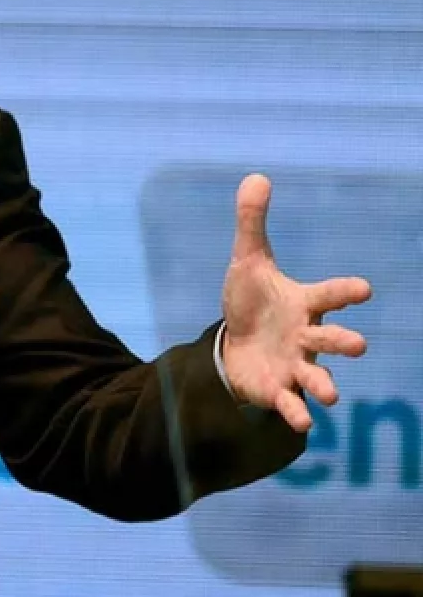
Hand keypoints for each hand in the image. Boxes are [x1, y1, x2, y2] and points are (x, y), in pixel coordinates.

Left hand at [220, 174, 370, 431]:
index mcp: (304, 304)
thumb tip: (255, 176)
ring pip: (317, 377)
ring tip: (331, 396)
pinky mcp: (279, 389)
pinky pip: (292, 403)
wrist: (236, 345)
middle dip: (344, 342)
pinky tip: (302, 423)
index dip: (345, 291)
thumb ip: (252, 223)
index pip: (330, 294)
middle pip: (331, 339)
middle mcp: (306, 336)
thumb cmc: (251, 302)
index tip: (363, 288)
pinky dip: (297, 413)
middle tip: (358, 345)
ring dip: (325, 386)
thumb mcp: (247, 261)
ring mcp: (295, 365)